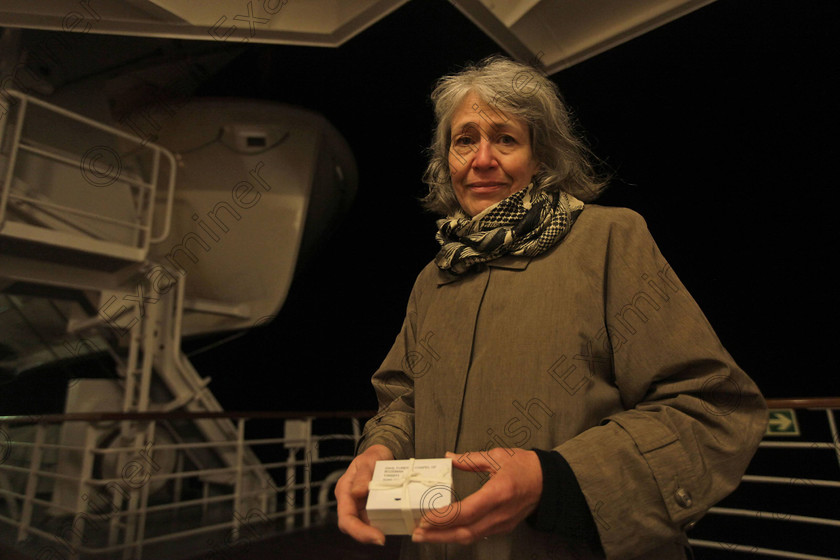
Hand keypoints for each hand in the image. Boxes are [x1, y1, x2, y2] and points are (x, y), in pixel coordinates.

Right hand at [335, 444, 393, 544]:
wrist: (382, 454)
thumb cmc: (373, 455)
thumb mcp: (368, 460)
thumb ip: (363, 475)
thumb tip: (357, 493)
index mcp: (345, 491)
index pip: (346, 518)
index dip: (358, 531)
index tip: (376, 536)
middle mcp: (351, 501)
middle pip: (354, 526)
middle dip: (367, 535)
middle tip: (383, 539)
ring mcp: (361, 506)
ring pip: (365, 525)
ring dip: (377, 530)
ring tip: (393, 529)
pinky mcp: (372, 507)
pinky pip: (376, 519)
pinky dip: (385, 523)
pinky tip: (397, 523)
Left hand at [412, 448, 541, 544]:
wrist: (550, 482)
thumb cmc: (525, 466)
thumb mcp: (498, 456)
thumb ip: (470, 459)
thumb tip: (449, 457)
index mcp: (498, 493)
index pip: (466, 511)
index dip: (443, 517)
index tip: (424, 517)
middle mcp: (499, 513)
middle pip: (465, 532)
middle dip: (438, 535)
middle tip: (417, 532)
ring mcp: (502, 524)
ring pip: (470, 537)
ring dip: (445, 538)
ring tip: (425, 535)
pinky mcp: (502, 528)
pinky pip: (477, 535)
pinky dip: (458, 535)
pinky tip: (444, 532)